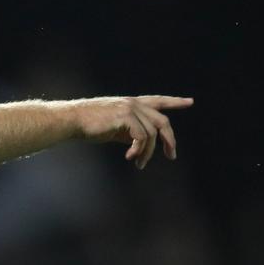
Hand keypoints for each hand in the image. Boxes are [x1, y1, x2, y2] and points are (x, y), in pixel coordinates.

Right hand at [70, 96, 193, 168]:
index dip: (175, 101)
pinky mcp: (125, 117)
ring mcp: (130, 108)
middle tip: (171, 156)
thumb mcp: (114, 127)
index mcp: (131, 103)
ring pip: (152, 134)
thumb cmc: (89, 125)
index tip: (190, 102)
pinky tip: (130, 158)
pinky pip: (142, 137)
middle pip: (163, 121)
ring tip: (139, 164)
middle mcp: (133, 103)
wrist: (73, 120)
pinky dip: (139, 150)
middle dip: (170, 140)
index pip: (158, 100)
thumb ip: (130, 131)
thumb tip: (143, 144)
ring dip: (148, 153)